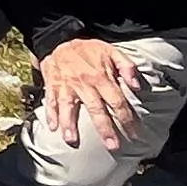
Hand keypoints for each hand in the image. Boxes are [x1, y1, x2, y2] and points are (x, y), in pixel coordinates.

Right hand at [36, 37, 140, 155]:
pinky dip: (50, 114)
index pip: (117, 101)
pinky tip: (52, 128)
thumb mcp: (111, 51)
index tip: (134, 135)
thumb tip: (136, 86)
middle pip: (95, 109)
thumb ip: (126, 66)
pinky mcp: (52, 85)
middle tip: (112, 146)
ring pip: (68, 107)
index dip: (127, 119)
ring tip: (72, 142)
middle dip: (104, 129)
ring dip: (70, 125)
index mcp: (100, 77)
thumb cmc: (89, 49)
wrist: (60, 39)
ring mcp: (66, 86)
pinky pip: (50, 101)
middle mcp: (84, 84)